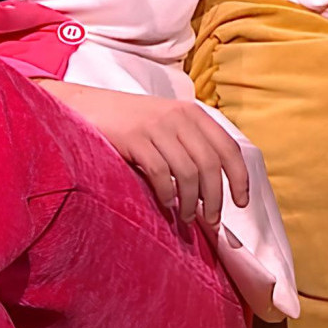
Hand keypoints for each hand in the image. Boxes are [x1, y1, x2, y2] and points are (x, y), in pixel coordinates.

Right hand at [35, 79, 250, 227]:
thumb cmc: (129, 123)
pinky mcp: (134, 138)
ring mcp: (156, 126)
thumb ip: (189, 146)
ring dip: (190, 202)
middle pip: (210, 165)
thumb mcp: (166, 125)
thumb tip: (212, 190)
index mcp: (193, 114)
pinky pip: (160, 173)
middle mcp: (179, 116)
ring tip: (186, 218)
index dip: (239, 177)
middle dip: (215, 198)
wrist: (86, 107)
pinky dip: (166, 193)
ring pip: (188, 173)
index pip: (228, 148)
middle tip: (212, 221)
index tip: (241, 202)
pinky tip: (165, 203)